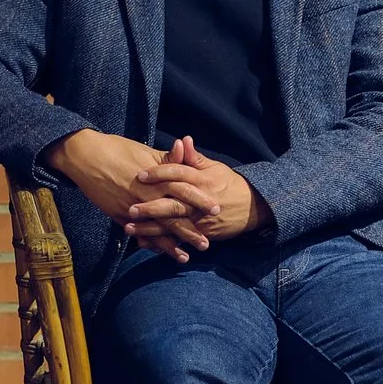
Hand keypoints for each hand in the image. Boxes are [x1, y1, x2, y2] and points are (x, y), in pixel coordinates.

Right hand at [43, 130, 216, 262]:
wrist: (87, 157)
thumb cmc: (118, 150)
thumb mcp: (145, 152)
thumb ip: (167, 157)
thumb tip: (185, 147)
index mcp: (157, 177)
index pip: (184, 189)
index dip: (200, 200)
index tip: (217, 209)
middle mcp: (147, 195)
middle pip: (173, 214)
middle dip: (191, 229)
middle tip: (207, 242)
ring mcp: (133, 207)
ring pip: (157, 228)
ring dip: (173, 243)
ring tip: (188, 256)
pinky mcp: (121, 215)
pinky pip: (139, 232)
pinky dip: (151, 243)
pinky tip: (160, 253)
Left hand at [131, 136, 269, 247]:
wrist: (253, 207)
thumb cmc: (229, 184)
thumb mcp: (214, 167)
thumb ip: (195, 157)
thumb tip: (183, 140)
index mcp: (202, 180)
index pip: (178, 174)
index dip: (159, 173)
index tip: (140, 174)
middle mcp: (200, 201)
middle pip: (173, 204)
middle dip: (150, 208)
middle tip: (130, 208)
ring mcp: (200, 220)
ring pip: (173, 225)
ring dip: (150, 229)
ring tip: (129, 228)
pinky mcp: (202, 234)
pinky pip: (180, 240)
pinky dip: (162, 243)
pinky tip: (144, 244)